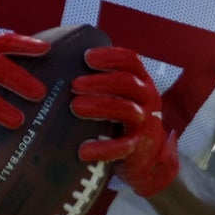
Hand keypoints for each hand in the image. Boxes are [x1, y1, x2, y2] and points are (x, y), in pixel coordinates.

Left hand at [72, 45, 179, 196]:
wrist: (149, 158)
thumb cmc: (126, 121)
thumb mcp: (123, 97)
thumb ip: (105, 84)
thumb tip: (65, 68)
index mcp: (142, 82)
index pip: (130, 61)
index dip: (109, 56)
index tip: (87, 57)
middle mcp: (147, 99)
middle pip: (126, 82)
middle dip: (99, 81)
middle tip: (74, 84)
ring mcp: (145, 123)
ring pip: (126, 109)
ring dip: (99, 106)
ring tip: (75, 107)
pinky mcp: (138, 147)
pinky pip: (122, 146)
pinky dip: (102, 148)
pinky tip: (83, 150)